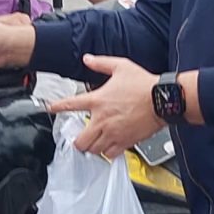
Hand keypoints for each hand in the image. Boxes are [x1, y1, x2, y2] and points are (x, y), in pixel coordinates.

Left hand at [47, 55, 190, 159]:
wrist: (162, 100)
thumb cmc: (144, 84)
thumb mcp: (121, 66)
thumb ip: (101, 63)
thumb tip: (87, 59)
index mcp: (98, 100)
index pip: (70, 104)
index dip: (57, 107)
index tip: (51, 108)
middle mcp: (102, 119)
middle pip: (80, 140)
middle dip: (77, 141)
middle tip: (80, 138)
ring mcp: (113, 132)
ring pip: (93, 149)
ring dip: (91, 148)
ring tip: (93, 144)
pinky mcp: (125, 141)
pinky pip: (109, 154)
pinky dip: (107, 153)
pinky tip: (108, 148)